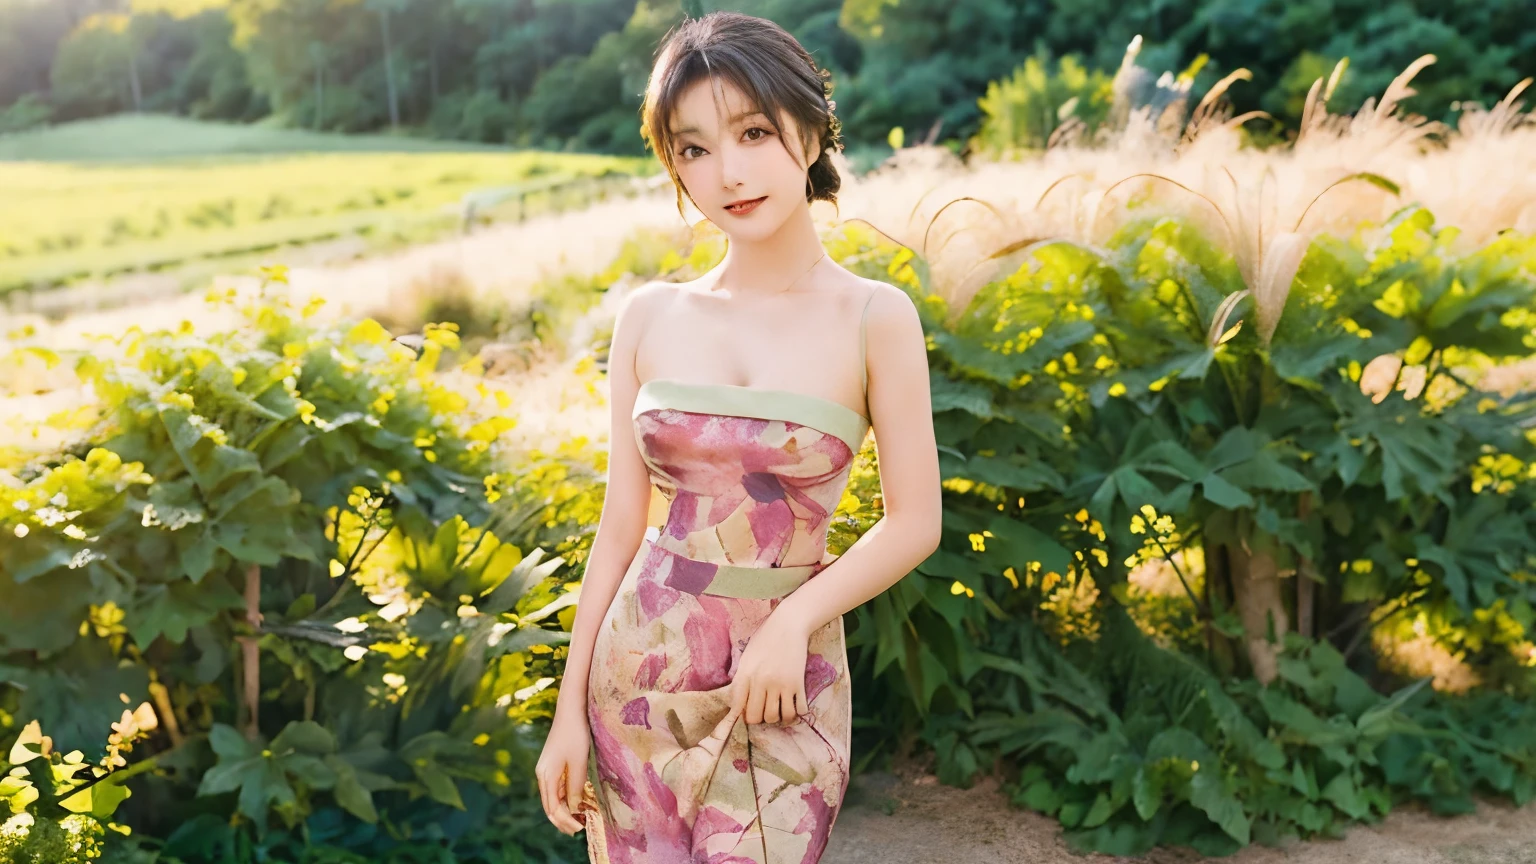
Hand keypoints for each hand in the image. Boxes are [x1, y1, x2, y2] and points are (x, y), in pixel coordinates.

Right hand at [535, 708, 589, 834]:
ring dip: (563, 812)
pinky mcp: (552, 765)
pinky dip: (564, 800)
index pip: (553, 808)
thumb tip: (574, 808)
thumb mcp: (578, 763)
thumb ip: (575, 787)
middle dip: (562, 820)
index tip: (580, 828)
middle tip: (578, 830)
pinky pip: (556, 789)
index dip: (565, 821)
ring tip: (577, 821)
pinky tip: (574, 804)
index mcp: (546, 776)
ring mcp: (546, 770)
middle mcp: (542, 775)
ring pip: (552, 799)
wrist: (570, 711)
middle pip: (549, 806)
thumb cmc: (575, 735)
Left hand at [729, 613, 811, 725]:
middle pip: (757, 717)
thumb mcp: (747, 657)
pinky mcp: (798, 683)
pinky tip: (795, 705)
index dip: (743, 715)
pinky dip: (797, 712)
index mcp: (746, 675)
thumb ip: (741, 679)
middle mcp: (761, 682)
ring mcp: (780, 684)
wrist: (789, 624)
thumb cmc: (766, 638)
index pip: (739, 707)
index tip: (749, 713)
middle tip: (766, 711)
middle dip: (760, 719)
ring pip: (777, 717)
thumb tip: (738, 703)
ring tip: (780, 710)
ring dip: (778, 717)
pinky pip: (798, 710)